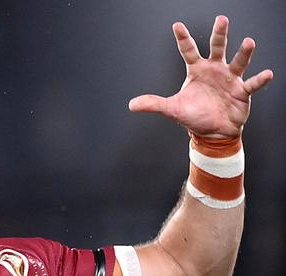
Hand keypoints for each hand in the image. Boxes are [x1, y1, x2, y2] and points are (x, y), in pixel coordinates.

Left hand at [129, 16, 272, 138]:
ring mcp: (230, 79)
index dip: (183, 39)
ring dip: (244, 53)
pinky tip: (268, 73)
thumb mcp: (172, 109)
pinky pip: (252, 84)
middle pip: (218, 48)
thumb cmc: (194, 115)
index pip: (188, 50)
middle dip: (219, 34)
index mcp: (197, 70)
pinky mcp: (243, 91)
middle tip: (222, 19)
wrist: (212, 132)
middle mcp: (215, 70)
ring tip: (249, 42)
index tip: (177, 25)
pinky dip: (260, 79)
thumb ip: (154, 104)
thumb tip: (131, 105)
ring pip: (238, 62)